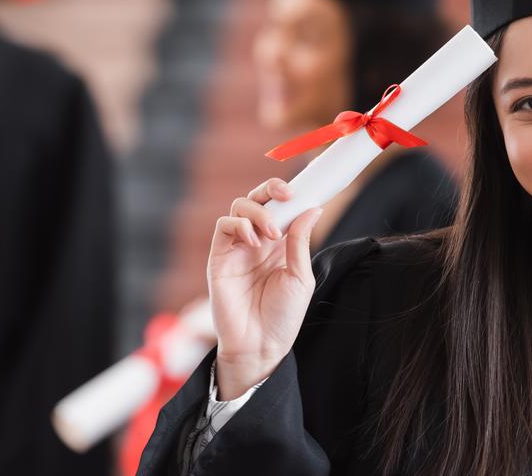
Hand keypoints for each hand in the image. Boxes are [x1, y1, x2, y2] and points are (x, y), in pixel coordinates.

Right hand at [208, 178, 321, 399]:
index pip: (281, 206)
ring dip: (258, 211)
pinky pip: (224, 227)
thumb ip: (300, 241)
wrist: (260, 346)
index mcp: (280, 243)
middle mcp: (257, 240)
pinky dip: (240, 225)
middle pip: (257, 198)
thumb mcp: (300, 276)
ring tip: (272, 234)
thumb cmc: (283, 316)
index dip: (289, 191)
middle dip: (271, 189)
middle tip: (286, 195)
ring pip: (239, 206)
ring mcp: (237, 248)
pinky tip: (254, 242)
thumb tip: (312, 208)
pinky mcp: (219, 258)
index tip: (305, 185)